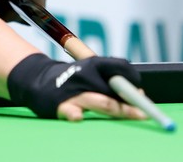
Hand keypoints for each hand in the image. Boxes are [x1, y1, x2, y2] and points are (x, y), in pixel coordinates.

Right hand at [7, 54, 146, 120]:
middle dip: (131, 103)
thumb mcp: (90, 72)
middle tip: (145, 114)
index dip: (133, 82)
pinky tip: (79, 118)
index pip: (120, 69)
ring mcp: (73, 91)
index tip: (143, 96)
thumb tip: (137, 95)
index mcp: (94, 65)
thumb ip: (110, 81)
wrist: (37, 79)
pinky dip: (75, 114)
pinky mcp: (59, 104)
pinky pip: (70, 110)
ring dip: (117, 109)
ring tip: (133, 114)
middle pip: (114, 90)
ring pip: (99, 101)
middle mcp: (85, 76)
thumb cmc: (72, 79)